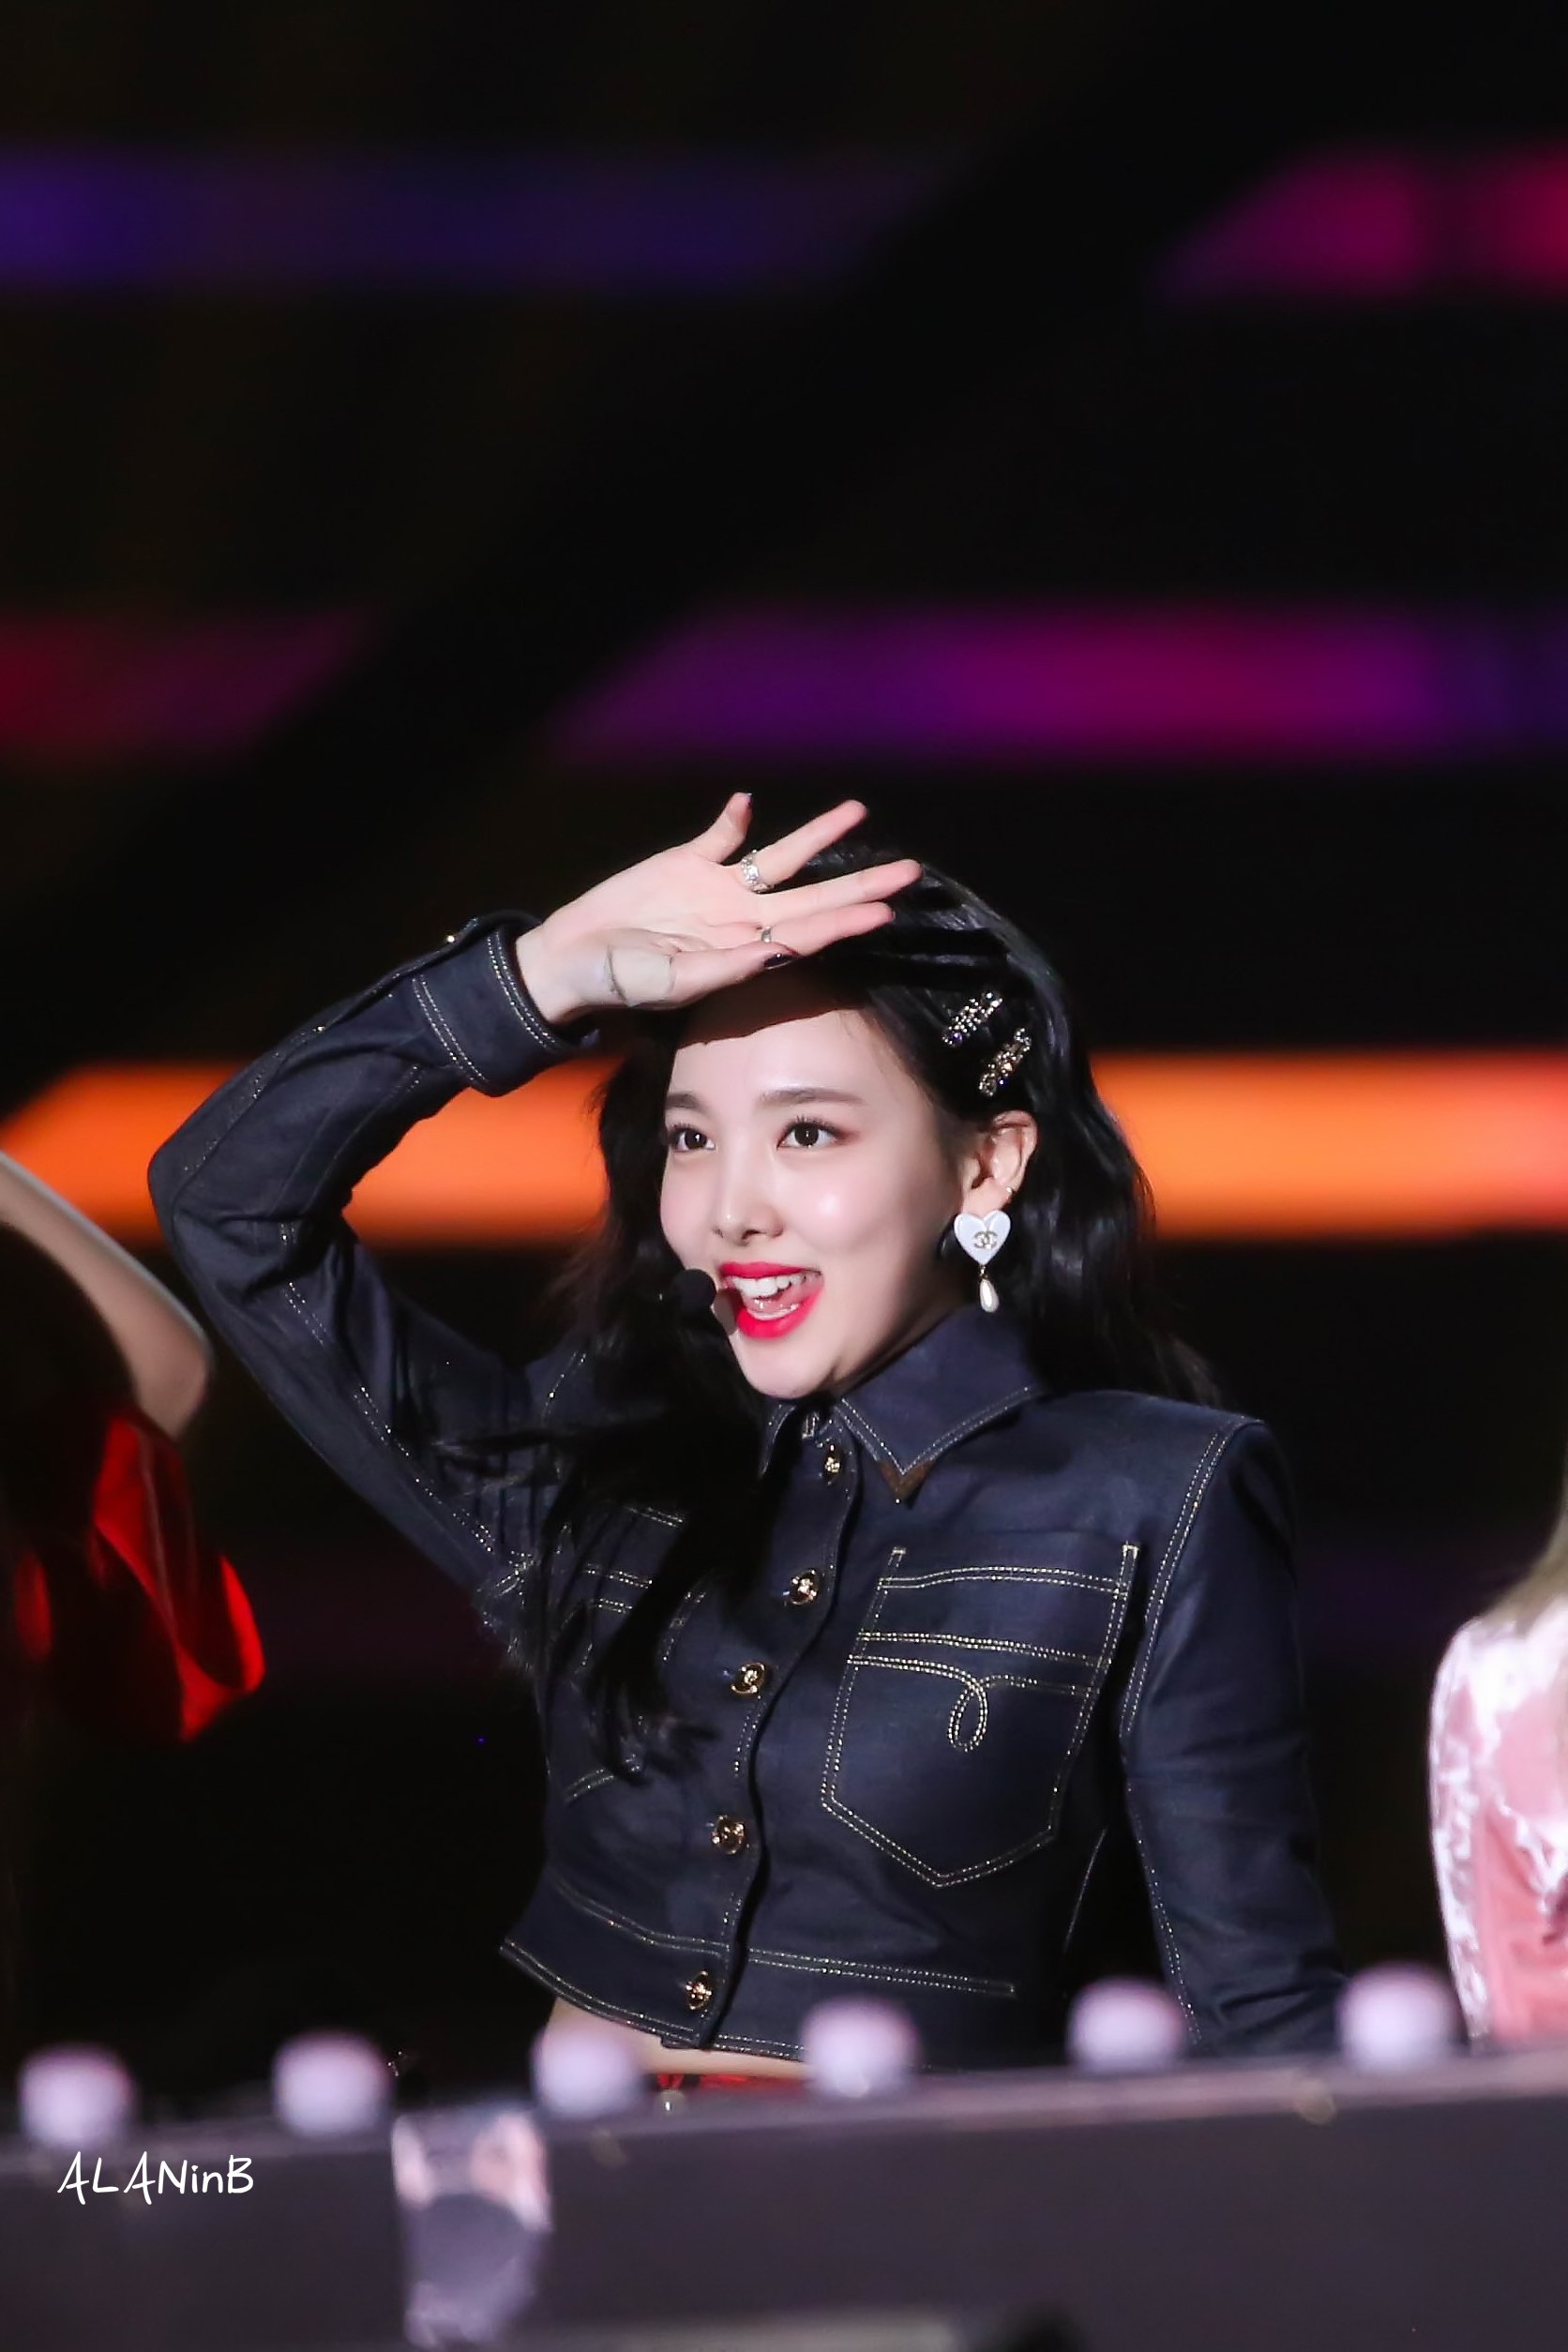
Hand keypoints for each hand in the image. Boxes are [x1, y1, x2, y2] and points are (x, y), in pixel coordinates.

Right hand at [515, 795, 919, 1024]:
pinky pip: (720, 837)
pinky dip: (736, 820)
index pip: (809, 935)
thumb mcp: (671, 983)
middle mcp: (743, 918)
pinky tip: (749, 803)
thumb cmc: (620, 984)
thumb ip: (723, 968)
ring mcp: (718, 889)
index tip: (885, 912)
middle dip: (861, 884)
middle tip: (909, 870)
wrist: (572, 960)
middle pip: (815, 896)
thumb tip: (774, 953)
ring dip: (818, 837)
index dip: (847, 922)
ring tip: (857, 811)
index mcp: (745, 951)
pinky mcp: (686, 863)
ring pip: (781, 859)